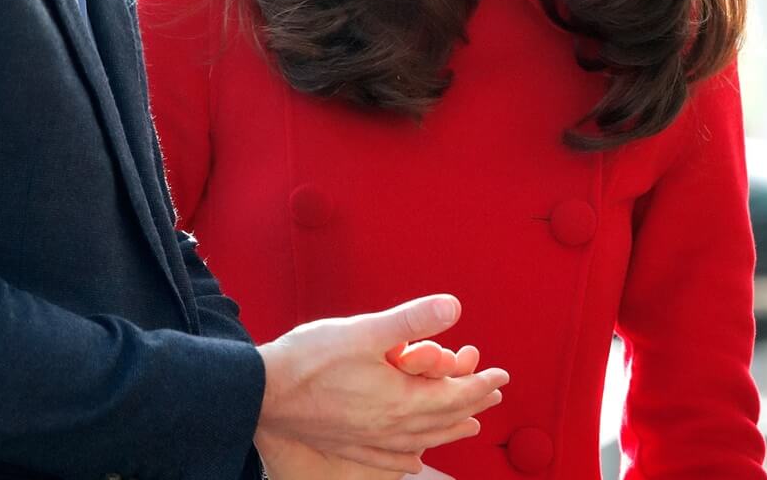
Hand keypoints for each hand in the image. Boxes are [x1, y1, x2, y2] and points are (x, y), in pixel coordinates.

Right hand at [256, 295, 507, 473]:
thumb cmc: (311, 360)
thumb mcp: (365, 331)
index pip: (454, 394)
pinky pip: (391, 459)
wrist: (265, 395)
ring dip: (449, 431)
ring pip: (422, 440)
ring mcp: (370, 441)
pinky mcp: (350, 446)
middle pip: (443, 419)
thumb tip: (453, 306)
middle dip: (472, 405)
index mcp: (401, 399)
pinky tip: (413, 458)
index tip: (502, 377)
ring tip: (467, 427)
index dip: (480, 384)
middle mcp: (392, 426)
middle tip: (492, 396)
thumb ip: (411, 319)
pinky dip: (410, 457)